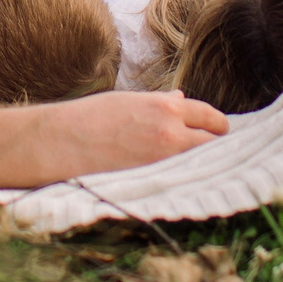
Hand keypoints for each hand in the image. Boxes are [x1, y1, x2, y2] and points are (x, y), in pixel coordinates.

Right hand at [43, 91, 227, 171]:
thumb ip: (159, 104)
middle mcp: (171, 133)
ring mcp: (164, 160)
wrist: (62, 142)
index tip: (220, 130)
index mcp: (165, 108)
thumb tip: (181, 100)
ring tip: (205, 168)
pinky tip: (184, 180)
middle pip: (215, 142)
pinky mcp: (154, 181)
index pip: (210, 116)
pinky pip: (182, 180)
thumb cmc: (90, 118)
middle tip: (217, 151)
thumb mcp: (128, 102)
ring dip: (205, 164)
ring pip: (203, 163)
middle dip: (218, 146)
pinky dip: (187, 179)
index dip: (218, 125)